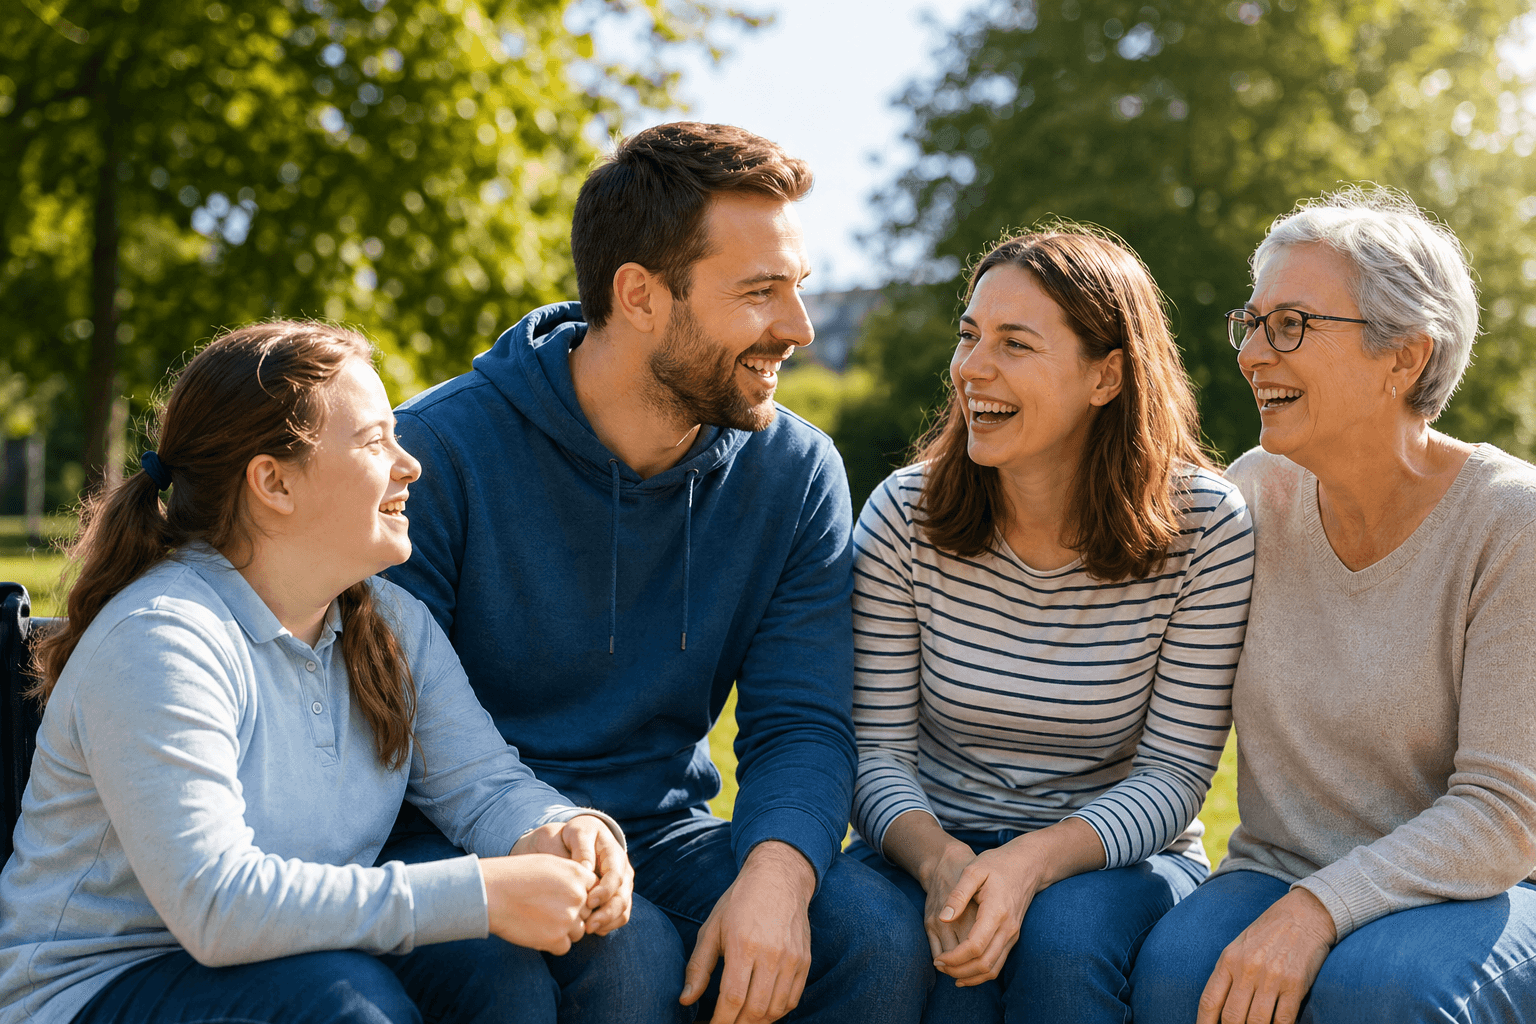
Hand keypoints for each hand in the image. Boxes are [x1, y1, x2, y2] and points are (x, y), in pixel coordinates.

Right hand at [480, 853, 596, 954]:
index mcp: (578, 874)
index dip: (578, 896)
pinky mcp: (556, 939)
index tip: (560, 897)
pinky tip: (535, 931)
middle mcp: (578, 896)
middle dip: (572, 914)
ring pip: (578, 932)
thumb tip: (586, 890)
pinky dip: (552, 944)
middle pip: (587, 913)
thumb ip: (571, 876)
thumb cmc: (515, 876)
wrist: (490, 893)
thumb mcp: (549, 864)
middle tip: (547, 910)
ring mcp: (568, 919)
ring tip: (539, 920)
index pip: (594, 891)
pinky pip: (564, 947)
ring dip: (563, 930)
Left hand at [512, 816, 633, 934]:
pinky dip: (609, 924)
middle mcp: (621, 865)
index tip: (589, 902)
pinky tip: (592, 928)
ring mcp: (620, 880)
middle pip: (623, 893)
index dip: (605, 890)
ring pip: (623, 906)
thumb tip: (587, 869)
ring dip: (609, 920)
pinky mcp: (616, 894)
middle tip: (589, 925)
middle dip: (608, 912)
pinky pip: (620, 914)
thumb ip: (579, 849)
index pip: (616, 873)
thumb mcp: (569, 834)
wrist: (562, 842)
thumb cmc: (563, 838)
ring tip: (589, 929)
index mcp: (610, 848)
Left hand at [680, 840, 815, 1023]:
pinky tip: (761, 1011)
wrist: (778, 877)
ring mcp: (791, 958)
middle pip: (755, 1010)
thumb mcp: (711, 928)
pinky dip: (777, 1013)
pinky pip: (793, 999)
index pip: (733, 999)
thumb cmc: (739, 902)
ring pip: (776, 1009)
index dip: (721, 1021)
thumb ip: (698, 967)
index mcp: (743, 944)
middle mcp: (771, 954)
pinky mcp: (804, 960)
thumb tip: (685, 1001)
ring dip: (757, 1022)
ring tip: (741, 1021)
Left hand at [928, 841, 1043, 985]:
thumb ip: (958, 895)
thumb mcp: (974, 871)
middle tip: (939, 966)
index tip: (938, 958)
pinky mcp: (1013, 937)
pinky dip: (981, 973)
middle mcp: (1008, 928)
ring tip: (948, 971)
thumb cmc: (997, 865)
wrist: (1028, 865)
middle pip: (984, 964)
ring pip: (993, 969)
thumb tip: (943, 919)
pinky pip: (998, 964)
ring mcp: (1012, 935)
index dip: (954, 958)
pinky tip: (964, 971)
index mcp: (996, 912)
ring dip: (969, 976)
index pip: (975, 947)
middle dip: (959, 971)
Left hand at [1196, 888, 1336, 1023]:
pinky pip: (1283, 1020)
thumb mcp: (1238, 948)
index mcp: (1228, 960)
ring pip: (1257, 1022)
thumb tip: (1218, 1010)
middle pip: (1232, 1017)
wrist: (1303, 915)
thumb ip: (1228, 976)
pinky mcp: (1295, 985)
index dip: (1205, 1023)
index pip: (1210, 1001)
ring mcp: (1272, 978)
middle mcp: (1247, 969)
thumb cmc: (1267, 934)